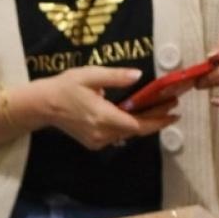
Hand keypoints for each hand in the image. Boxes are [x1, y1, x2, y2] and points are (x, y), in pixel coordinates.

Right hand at [17, 66, 178, 149]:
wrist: (43, 105)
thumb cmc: (65, 87)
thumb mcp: (90, 75)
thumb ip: (115, 77)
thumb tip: (138, 75)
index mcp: (103, 117)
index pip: (138, 124)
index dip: (158, 120)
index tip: (174, 114)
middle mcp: (102, 133)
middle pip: (136, 130)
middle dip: (155, 118)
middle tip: (171, 105)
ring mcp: (97, 140)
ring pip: (127, 134)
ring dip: (143, 122)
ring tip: (158, 108)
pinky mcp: (93, 142)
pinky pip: (117, 136)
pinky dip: (129, 126)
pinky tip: (136, 114)